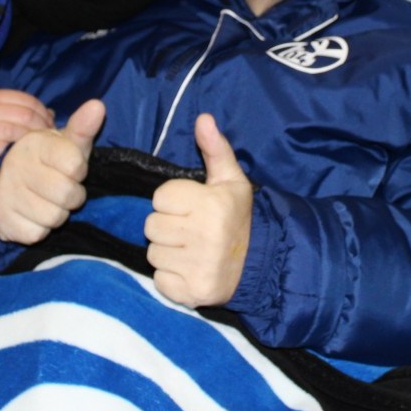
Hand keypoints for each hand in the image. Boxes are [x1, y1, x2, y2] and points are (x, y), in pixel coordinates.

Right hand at [0, 89, 55, 180]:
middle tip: (48, 142)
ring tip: (35, 152)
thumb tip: (50, 114)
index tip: (51, 127)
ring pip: (10, 130)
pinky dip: (5, 152)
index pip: (26, 101)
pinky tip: (11, 157)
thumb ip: (16, 111)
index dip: (43, 114)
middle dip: (40, 128)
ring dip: (28, 141)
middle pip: (22, 115)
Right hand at [0, 99, 104, 244]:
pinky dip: (40, 229)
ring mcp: (3, 192)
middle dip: (72, 196)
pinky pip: (36, 234)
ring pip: (54, 218)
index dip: (79, 170)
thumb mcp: (70, 143)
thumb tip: (98, 105)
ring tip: (47, 200)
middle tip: (61, 187)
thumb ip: (84, 126)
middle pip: (68, 195)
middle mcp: (14, 165)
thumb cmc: (52, 161)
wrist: (18, 181)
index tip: (70, 166)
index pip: (75, 165)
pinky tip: (32, 214)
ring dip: (57, 214)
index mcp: (34, 144)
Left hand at [146, 114, 252, 307]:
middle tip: (189, 228)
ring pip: (152, 253)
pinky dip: (170, 276)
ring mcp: (197, 267)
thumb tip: (203, 118)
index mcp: (210, 206)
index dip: (173, 201)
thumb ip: (214, 148)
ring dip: (166, 251)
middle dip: (167, 225)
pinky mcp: (191, 293)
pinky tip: (189, 268)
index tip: (192, 207)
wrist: (260, 263)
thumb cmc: (238, 216)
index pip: (159, 198)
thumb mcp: (230, 180)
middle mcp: (204, 237)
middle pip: (151, 226)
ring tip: (190, 248)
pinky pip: (159, 279)